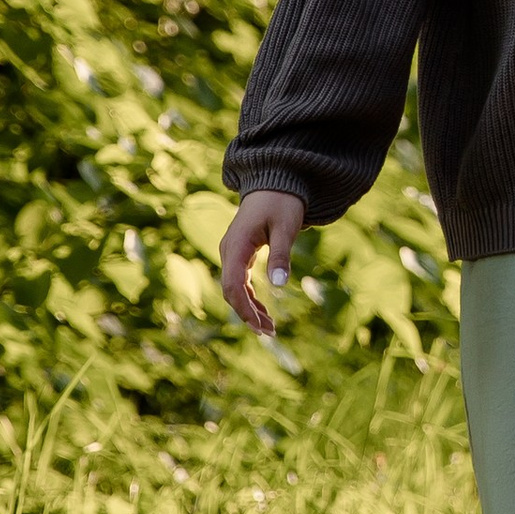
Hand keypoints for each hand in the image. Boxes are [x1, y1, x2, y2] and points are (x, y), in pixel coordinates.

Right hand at [221, 189, 305, 336]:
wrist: (275, 180)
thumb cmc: (282, 202)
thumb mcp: (285, 227)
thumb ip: (280, 254)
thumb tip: (279, 285)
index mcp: (236, 245)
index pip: (233, 285)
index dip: (245, 308)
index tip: (260, 326)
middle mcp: (229, 250)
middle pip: (231, 290)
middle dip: (248, 313)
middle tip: (269, 332)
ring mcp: (232, 252)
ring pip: (235, 288)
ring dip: (249, 308)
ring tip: (269, 328)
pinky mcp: (240, 253)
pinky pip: (240, 280)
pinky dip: (250, 297)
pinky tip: (264, 310)